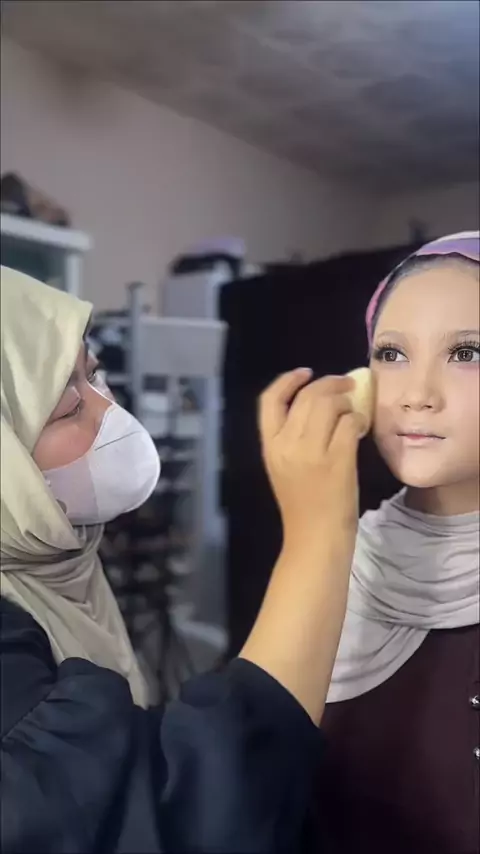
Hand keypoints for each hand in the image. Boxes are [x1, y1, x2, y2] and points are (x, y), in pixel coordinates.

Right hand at [258, 368, 360, 545]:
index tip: (305, 372)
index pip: (270, 400)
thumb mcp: (284, 467)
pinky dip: (357, 419)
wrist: (315, 538)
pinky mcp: (338, 459)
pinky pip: (349, 423)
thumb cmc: (303, 506)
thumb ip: (294, 437)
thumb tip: (320, 405)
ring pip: (330, 405)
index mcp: (270, 446)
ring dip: (347, 401)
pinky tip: (359, 428)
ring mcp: (312, 451)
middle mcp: (287, 444)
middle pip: (307, 396)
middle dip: (330, 383)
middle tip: (347, 384)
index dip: (288, 380)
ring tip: (353, 410)